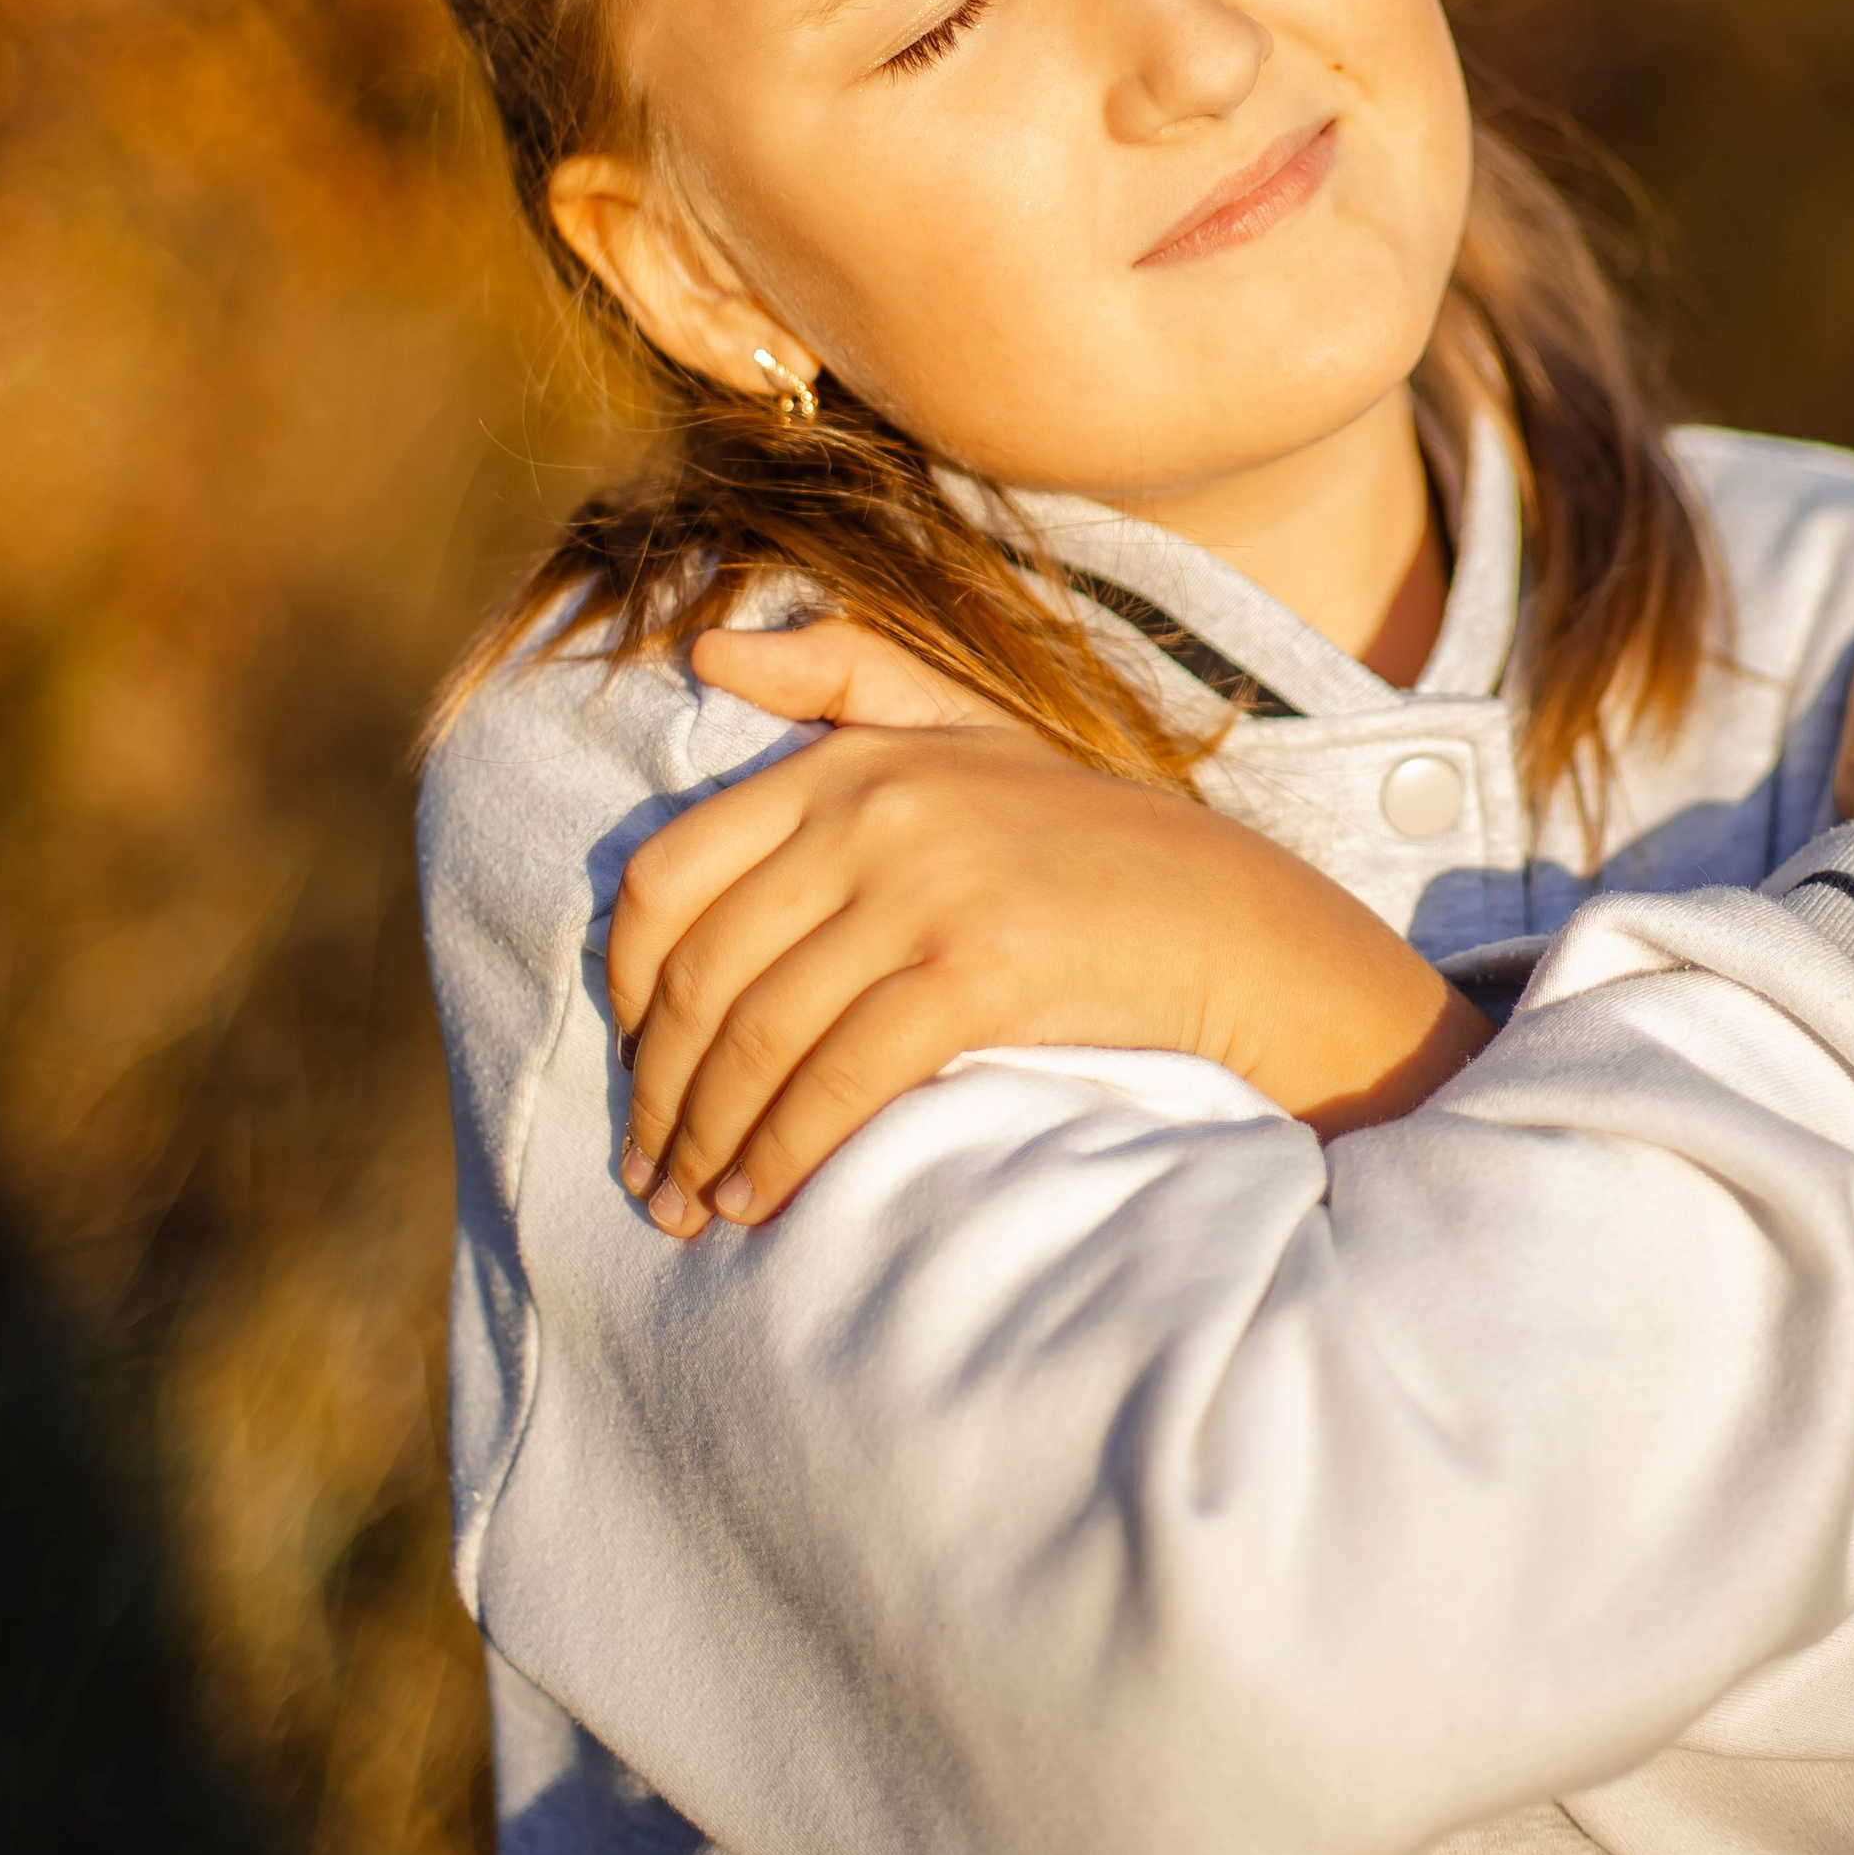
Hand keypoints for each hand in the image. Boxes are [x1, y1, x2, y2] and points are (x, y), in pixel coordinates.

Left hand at [612, 620, 1487, 1231]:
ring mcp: (925, 892)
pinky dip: (784, 1150)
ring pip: (759, 1035)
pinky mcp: (977, 974)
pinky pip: (839, 1078)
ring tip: (691, 1204)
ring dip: (708, 1137)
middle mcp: (872, 813)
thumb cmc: (1088, 837)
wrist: (1230, 917)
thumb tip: (706, 650)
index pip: (669, 874)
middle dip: (657, 1091)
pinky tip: (762, 1201)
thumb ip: (843, 676)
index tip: (627, 1056)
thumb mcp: (967, 726)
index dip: (623, 982)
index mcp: (849, 760)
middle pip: (704, 972)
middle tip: (646, 1168)